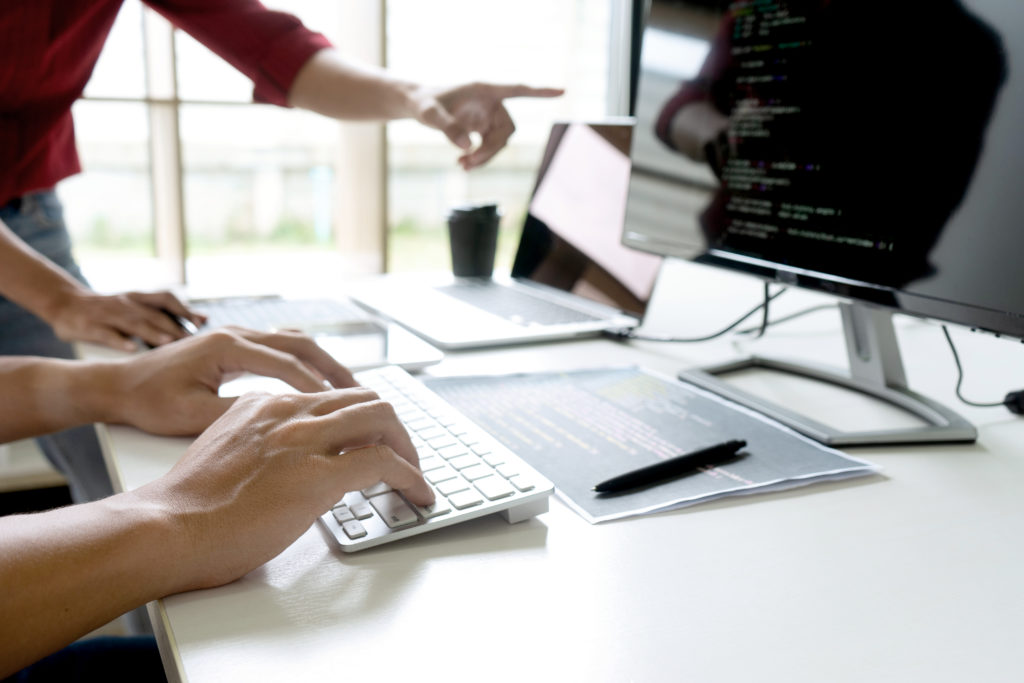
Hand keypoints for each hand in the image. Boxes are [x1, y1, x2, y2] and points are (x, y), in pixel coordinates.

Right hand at [46, 289, 206, 350]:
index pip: (166, 299)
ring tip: (168, 343)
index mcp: (139, 298)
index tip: (201, 324)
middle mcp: (126, 303)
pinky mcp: (89, 325)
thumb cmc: (112, 310)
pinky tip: (132, 350)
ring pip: (133, 323)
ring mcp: (107, 314)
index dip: (184, 310)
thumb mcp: (139, 307)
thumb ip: (169, 313)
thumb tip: (204, 319)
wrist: (66, 303)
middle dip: (173, 327)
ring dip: (152, 332)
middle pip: (153, 314)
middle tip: (191, 342)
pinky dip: (119, 341)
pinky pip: (106, 334)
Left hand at [100, 327, 357, 435]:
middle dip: (335, 369)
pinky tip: (315, 383)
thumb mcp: (191, 416)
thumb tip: (283, 422)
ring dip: (323, 363)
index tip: (347, 412)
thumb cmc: (147, 402)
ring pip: (294, 342)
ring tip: (349, 390)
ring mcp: (235, 335)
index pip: (289, 366)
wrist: (116, 386)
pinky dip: (304, 362)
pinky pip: (280, 347)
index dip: (321, 389)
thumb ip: (238, 415)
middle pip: (302, 344)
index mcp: (228, 348)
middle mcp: (235, 334)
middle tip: (363, 396)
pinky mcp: (232, 345)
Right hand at [136, 388, 433, 590]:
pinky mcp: (317, 475)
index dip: (362, 418)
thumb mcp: (227, 451)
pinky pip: (383, 462)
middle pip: (366, 398)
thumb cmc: (188, 505)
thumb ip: (262, 444)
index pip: (332, 396)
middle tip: (404, 456)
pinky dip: (411, 477)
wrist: (166, 528)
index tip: (374, 439)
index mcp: (265, 404)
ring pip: (382, 418)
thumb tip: (290, 464)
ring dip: (408, 447)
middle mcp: (288, 412)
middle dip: (394, 427)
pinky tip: (418, 494)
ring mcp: (304, 440)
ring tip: (415, 474)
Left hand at [415, 82, 563, 168]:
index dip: (540, 92)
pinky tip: (462, 163)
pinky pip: (491, 147)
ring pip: (500, 142)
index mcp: (484, 90)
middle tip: (468, 163)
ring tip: (462, 166)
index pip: (517, 90)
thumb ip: (447, 128)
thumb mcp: (429, 114)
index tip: (562, 91)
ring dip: (485, 157)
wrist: (418, 105)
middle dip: (492, 149)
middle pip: (507, 130)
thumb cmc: (423, 103)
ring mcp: (489, 116)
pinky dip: (479, 157)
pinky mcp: (483, 128)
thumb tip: (466, 147)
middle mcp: (491, 103)